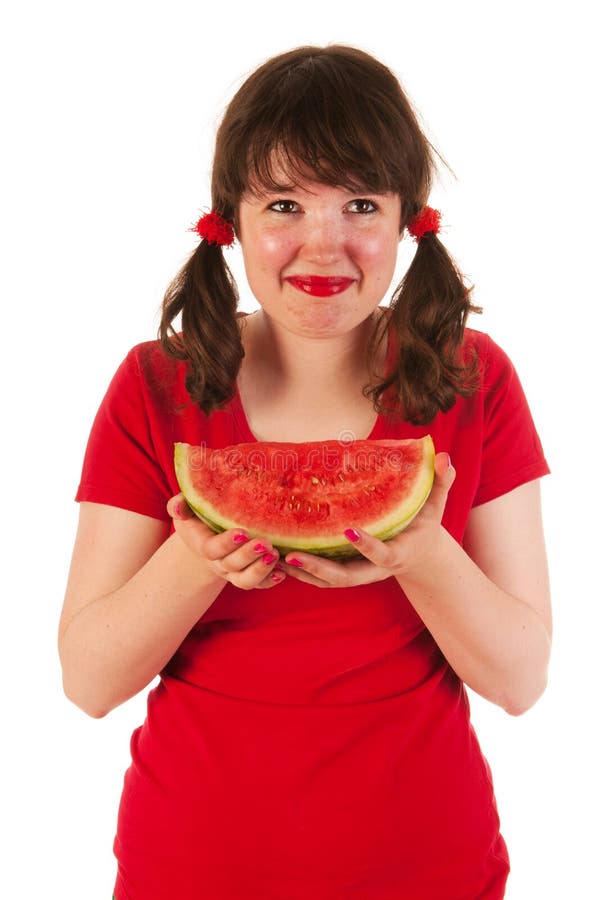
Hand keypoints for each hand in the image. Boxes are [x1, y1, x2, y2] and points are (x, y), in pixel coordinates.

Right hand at [167, 494, 285, 589]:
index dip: (227, 544)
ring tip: (275, 555)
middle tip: (265, 543)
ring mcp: (234, 572)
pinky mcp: (249, 576)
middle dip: (249, 556)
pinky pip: (259, 585)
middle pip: (232, 565)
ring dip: (261, 570)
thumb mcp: (188, 510)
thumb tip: (177, 507)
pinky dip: (270, 581)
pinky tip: (283, 572)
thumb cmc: (199, 519)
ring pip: (245, 581)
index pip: (213, 550)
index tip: (243, 532)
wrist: (208, 537)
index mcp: (204, 546)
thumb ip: (180, 506)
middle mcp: (220, 563)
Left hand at [278, 452, 454, 588]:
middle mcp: (376, 569)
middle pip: (347, 577)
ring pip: (330, 582)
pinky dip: (303, 574)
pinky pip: (323, 580)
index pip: (382, 554)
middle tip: (294, 555)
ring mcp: (360, 573)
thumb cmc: (424, 523)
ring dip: (305, 573)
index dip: (367, 545)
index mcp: (398, 553)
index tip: (348, 530)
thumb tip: (445, 457)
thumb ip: (440, 482)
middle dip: (320, 569)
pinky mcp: (347, 572)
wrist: (420, 554)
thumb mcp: (435, 504)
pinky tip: (281, 560)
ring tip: (280, 557)